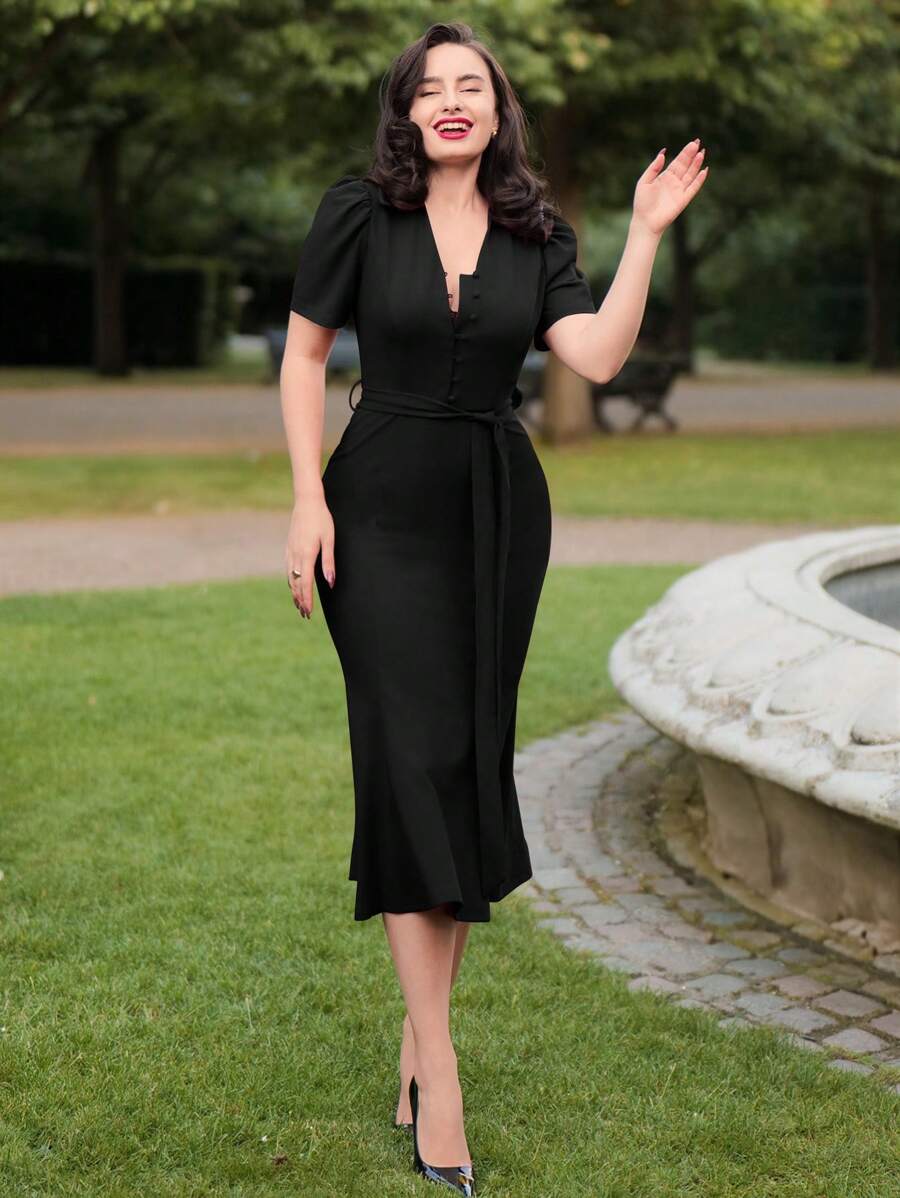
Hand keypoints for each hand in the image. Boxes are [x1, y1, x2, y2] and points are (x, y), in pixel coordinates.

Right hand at [285, 496, 334, 618]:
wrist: (307, 502)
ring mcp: (290, 551)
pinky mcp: (288, 547)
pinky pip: (287, 569)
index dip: (307, 600)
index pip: (305, 584)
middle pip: (295, 584)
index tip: (309, 612)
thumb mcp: (329, 540)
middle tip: (305, 614)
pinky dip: (290, 581)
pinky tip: (293, 585)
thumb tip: (330, 582)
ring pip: (290, 578)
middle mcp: (295, 555)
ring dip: (294, 593)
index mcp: (307, 554)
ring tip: (298, 604)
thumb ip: (329, 562)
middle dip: (300, 600)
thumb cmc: (322, 519)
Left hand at [632, 138, 707, 235]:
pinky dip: (699, 180)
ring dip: (696, 164)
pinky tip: (704, 170)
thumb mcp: (644, 182)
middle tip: (698, 142)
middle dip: (692, 154)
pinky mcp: (683, 200)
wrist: (645, 221)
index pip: (678, 162)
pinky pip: (693, 188)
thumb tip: (663, 152)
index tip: (693, 142)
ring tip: (702, 152)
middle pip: (686, 165)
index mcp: (665, 176)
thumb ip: (654, 168)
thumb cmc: (642, 203)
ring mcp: (680, 190)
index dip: (685, 152)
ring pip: (691, 174)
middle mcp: (674, 182)